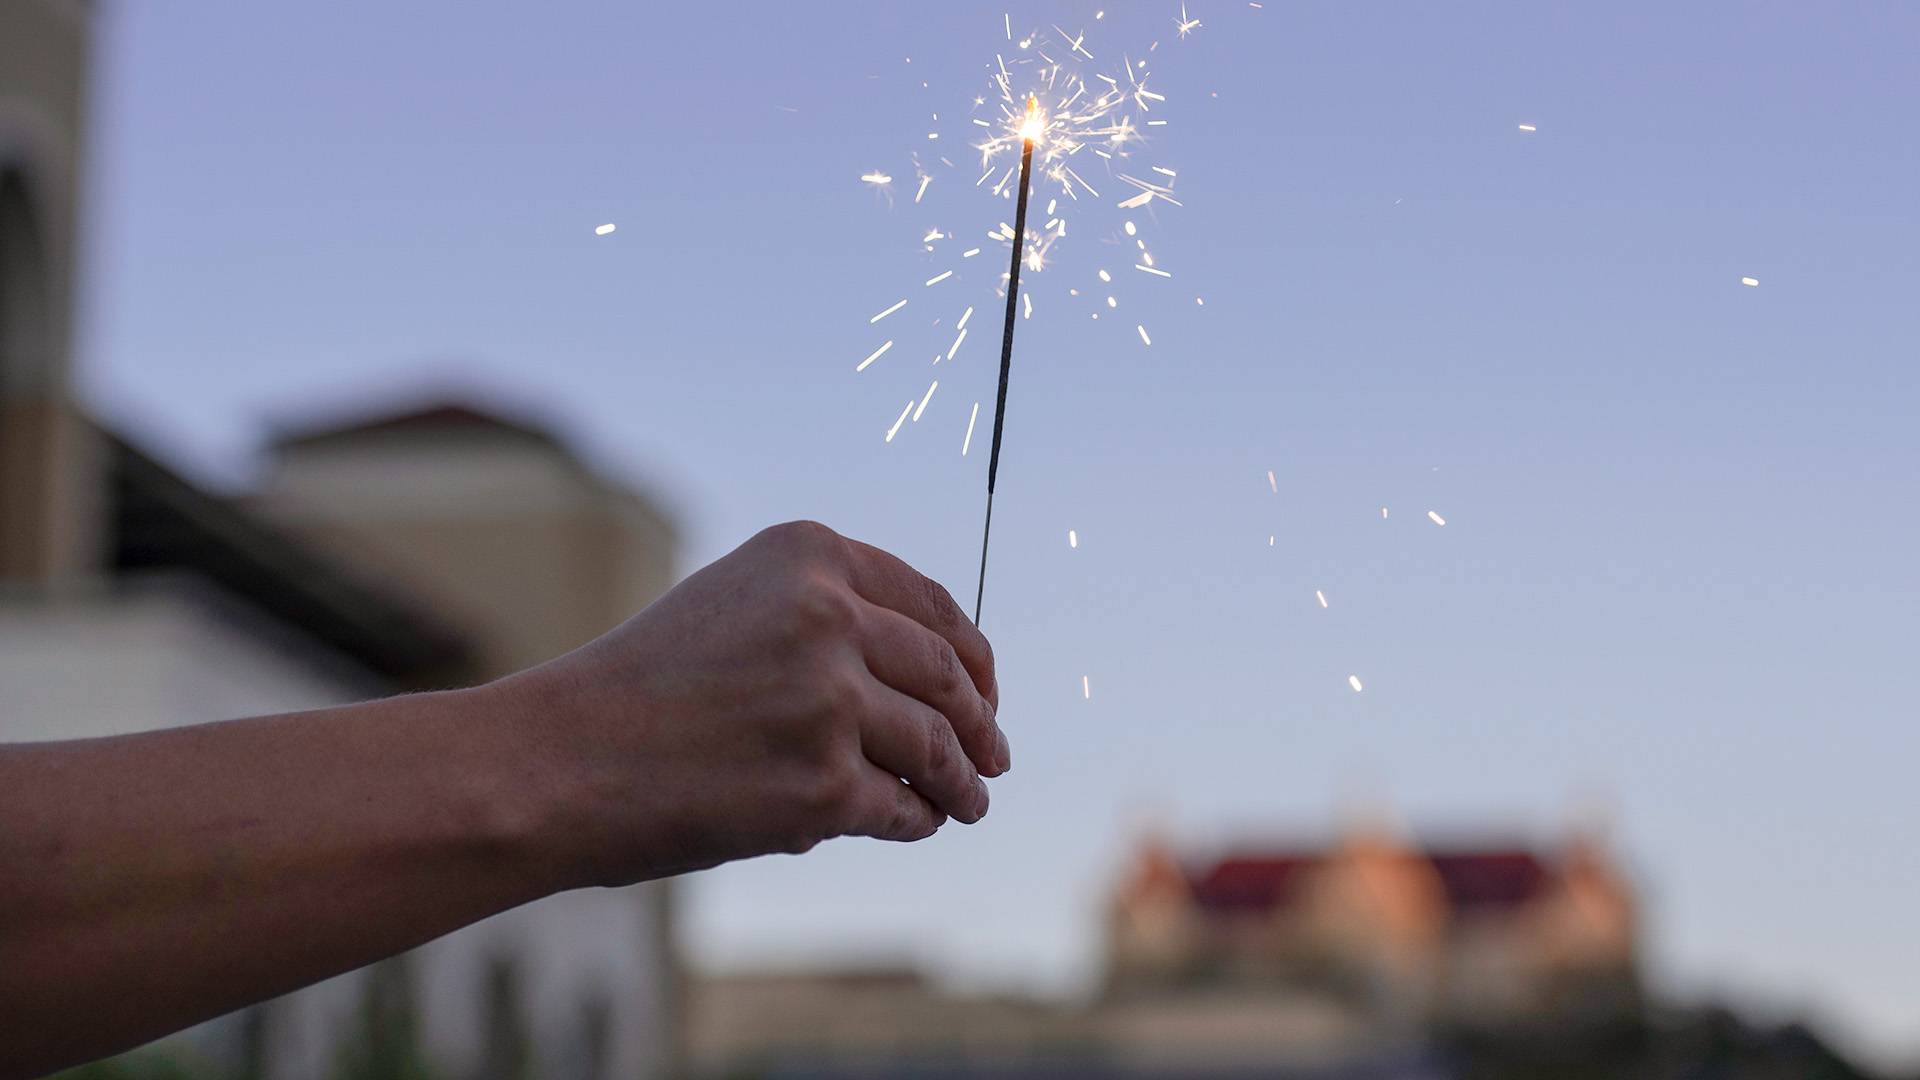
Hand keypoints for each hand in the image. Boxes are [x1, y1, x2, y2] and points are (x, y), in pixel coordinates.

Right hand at [499, 520, 1007, 886]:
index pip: (931, 604)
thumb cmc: (639, 689)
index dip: (971, 654)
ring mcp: (829, 702)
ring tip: (971, 800)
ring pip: (936, 745)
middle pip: (947, 674)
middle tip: (992, 752)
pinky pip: (902, 807)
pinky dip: (916, 819)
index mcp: (808, 555)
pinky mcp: (822, 787)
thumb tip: (936, 674)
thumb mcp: (734, 605)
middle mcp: (828, 616)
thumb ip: (826, 615)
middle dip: (979, 720)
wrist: (556, 761)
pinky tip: (915, 823)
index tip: (984, 687)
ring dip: (962, 780)